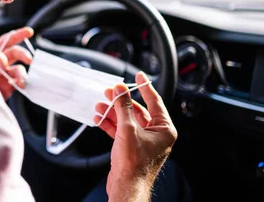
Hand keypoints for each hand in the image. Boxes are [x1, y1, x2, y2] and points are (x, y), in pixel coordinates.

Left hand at [0, 27, 33, 99]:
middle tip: (29, 60)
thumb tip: (1, 55)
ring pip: (18, 68)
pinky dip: (21, 83)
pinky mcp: (9, 85)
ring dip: (21, 74)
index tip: (29, 31)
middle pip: (14, 53)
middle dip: (23, 55)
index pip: (4, 41)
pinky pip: (19, 80)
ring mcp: (4, 73)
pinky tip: (20, 86)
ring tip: (20, 82)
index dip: (17, 35)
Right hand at [94, 72, 177, 200]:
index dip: (145, 87)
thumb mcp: (128, 129)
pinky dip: (111, 124)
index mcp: (164, 129)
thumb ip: (123, 106)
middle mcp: (156, 135)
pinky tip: (99, 118)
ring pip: (127, 120)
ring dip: (113, 112)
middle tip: (110, 91)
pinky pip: (122, 131)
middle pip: (137, 110)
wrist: (126, 187)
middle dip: (121, 101)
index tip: (139, 75)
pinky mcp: (132, 148)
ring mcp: (143, 142)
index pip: (155, 101)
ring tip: (100, 105)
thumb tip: (120, 89)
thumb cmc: (134, 164)